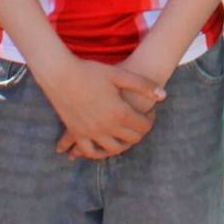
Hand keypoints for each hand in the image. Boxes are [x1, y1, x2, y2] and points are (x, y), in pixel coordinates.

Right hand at [37, 58, 158, 158]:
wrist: (59, 73)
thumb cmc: (91, 71)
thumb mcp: (120, 75)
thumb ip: (144, 86)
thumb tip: (164, 96)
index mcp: (120, 112)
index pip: (143, 127)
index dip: (150, 120)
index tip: (150, 112)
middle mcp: (106, 126)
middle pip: (131, 140)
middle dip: (139, 133)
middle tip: (139, 122)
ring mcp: (90, 132)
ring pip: (112, 149)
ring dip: (122, 145)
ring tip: (124, 135)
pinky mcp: (76, 133)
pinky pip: (89, 151)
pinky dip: (98, 153)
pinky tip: (103, 148)